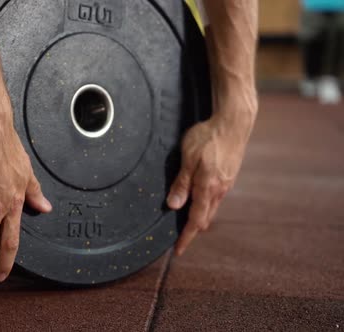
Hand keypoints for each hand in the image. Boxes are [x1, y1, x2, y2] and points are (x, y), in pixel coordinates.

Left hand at [166, 110, 253, 255]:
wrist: (234, 123)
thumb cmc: (208, 137)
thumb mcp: (188, 158)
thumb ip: (181, 183)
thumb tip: (173, 206)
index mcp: (208, 188)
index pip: (195, 221)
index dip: (186, 238)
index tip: (178, 251)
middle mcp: (219, 190)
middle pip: (204, 219)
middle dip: (192, 231)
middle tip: (179, 240)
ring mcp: (226, 184)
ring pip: (211, 209)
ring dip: (199, 218)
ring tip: (186, 223)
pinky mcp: (228, 176)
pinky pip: (215, 198)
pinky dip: (205, 206)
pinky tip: (198, 201)